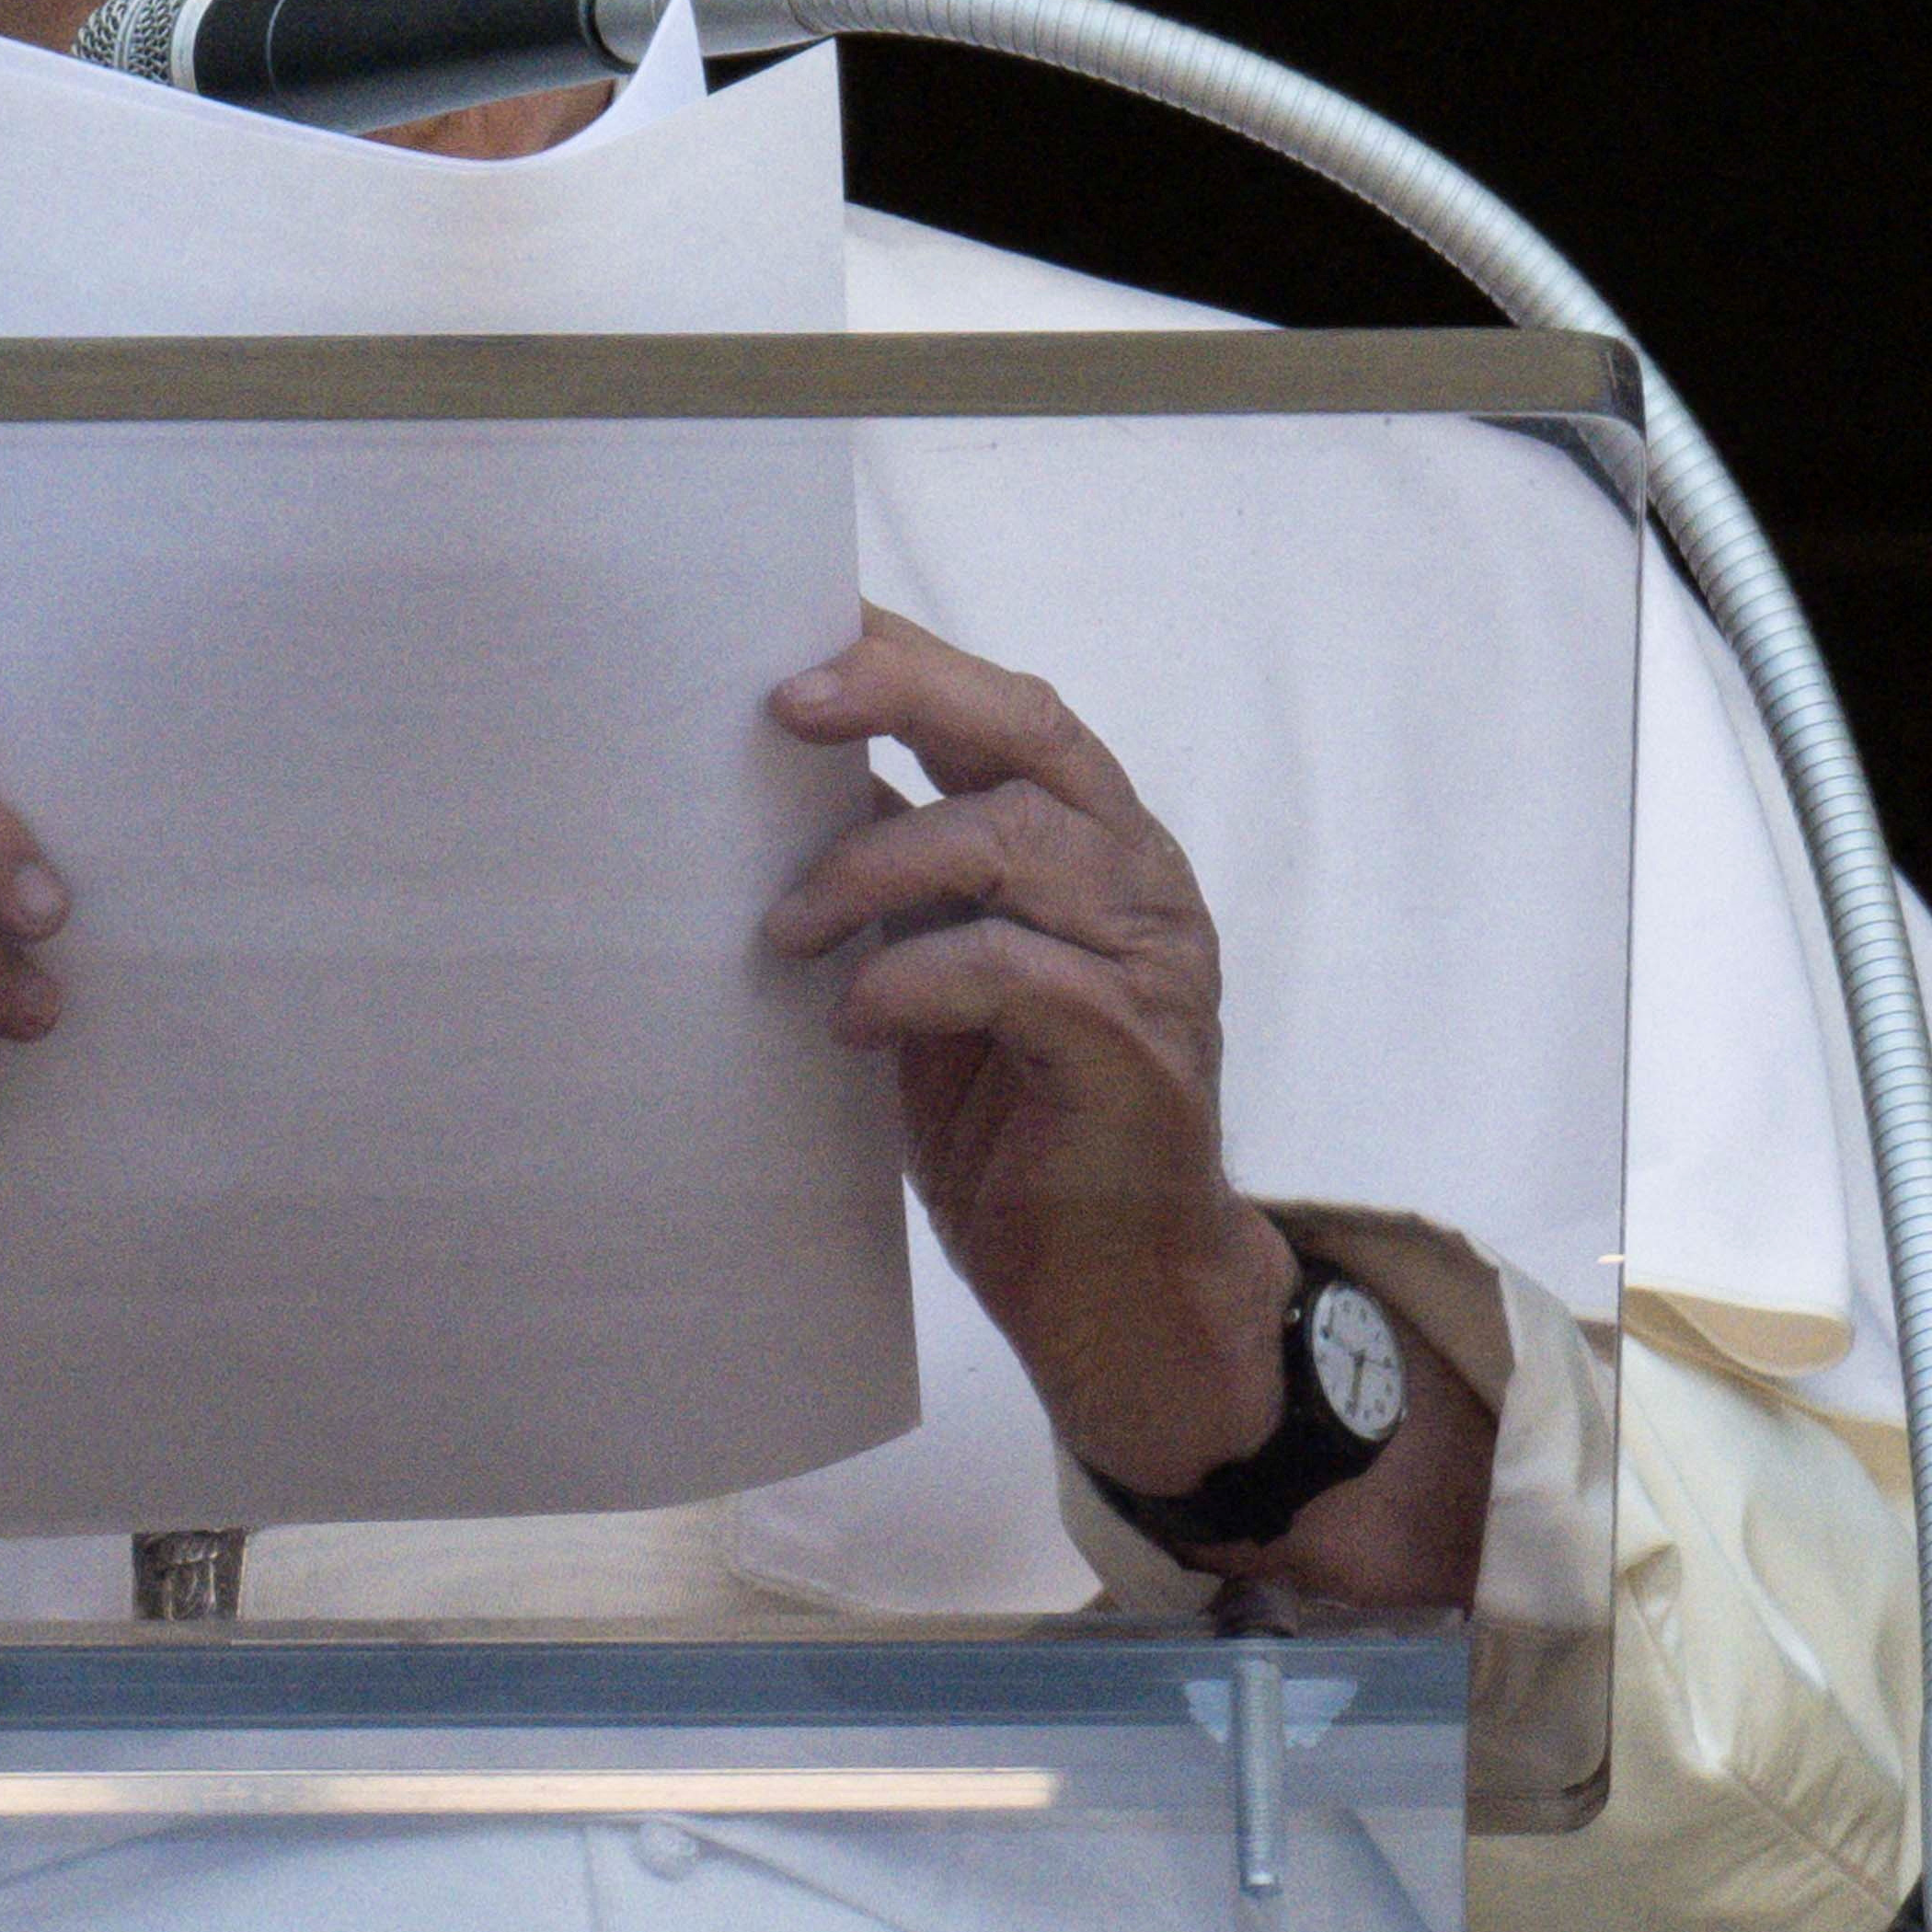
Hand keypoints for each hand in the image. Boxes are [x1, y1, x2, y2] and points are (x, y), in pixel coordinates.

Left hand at [763, 605, 1285, 1494]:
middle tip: (783, 707)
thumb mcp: (938, 982)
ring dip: (875, 866)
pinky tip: (851, 1018)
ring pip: (1014, 839)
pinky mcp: (1134, 1048)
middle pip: (1027, 733)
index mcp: (1095, 844)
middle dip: (900, 696)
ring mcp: (1152, 959)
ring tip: (787, 928)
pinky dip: (914, 978)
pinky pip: (1016, 971)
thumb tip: (779, 792)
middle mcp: (1139, 878)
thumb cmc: (1017, 1130)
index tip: (791, 635)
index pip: (1008, 710)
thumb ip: (900, 884)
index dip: (906, 658)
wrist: (1119, 1296)